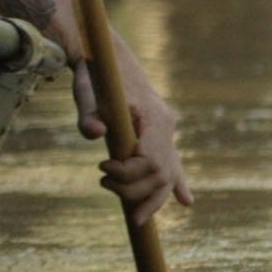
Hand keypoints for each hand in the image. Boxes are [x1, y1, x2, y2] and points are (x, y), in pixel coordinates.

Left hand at [71, 53, 190, 227]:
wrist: (105, 56)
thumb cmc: (94, 75)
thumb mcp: (85, 92)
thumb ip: (88, 114)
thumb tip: (95, 134)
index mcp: (153, 115)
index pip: (151, 160)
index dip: (128, 173)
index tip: (103, 168)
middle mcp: (166, 125)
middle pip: (161, 173)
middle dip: (135, 189)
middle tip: (104, 184)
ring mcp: (166, 130)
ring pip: (169, 173)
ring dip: (153, 197)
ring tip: (133, 215)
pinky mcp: (160, 133)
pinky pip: (172, 163)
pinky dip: (177, 182)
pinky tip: (186, 201)